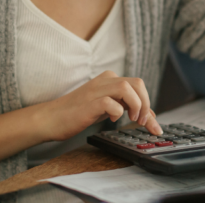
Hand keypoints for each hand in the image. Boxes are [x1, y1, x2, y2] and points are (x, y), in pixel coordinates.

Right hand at [41, 71, 161, 140]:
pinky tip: (113, 118)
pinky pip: (110, 102)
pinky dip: (117, 111)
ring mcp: (96, 90)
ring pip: (126, 88)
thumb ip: (126, 107)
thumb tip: (149, 116)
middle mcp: (105, 81)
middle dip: (146, 103)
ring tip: (131, 119)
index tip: (152, 124)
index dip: (149, 103)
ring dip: (136, 105)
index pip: (138, 85)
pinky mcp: (89, 103)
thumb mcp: (107, 107)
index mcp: (109, 80)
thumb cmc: (78, 113)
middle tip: (141, 121)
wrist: (51, 118)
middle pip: (137, 83)